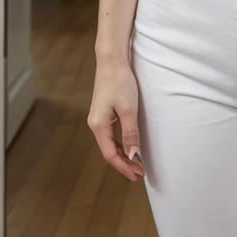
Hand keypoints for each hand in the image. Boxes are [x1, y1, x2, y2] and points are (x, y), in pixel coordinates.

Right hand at [87, 59, 145, 181]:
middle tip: (140, 173)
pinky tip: (130, 145)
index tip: (137, 176)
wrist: (111, 60)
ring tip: (137, 164)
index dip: (124, 167)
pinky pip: (112, 134)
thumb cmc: (120, 82)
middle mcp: (95, 124)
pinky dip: (121, 143)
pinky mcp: (104, 112)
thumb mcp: (128, 109)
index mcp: (98, 125)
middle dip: (125, 163)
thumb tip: (133, 155)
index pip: (110, 155)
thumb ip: (130, 133)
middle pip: (109, 151)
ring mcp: (99, 118)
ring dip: (124, 154)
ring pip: (111, 143)